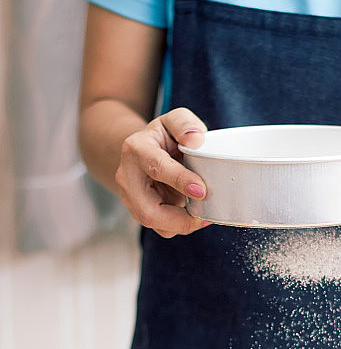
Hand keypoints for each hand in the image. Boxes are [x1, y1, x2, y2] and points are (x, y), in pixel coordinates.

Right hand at [115, 108, 209, 237]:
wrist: (144, 151)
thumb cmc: (164, 137)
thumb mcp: (174, 120)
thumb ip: (185, 124)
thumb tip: (196, 140)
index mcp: (136, 149)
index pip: (156, 167)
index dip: (180, 180)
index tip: (202, 190)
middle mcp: (127, 177)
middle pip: (148, 210)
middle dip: (179, 219)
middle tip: (204, 216)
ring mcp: (130, 198)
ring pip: (154, 223)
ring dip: (181, 225)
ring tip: (203, 215)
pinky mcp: (139, 212)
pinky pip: (161, 228)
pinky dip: (180, 226)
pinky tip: (195, 217)